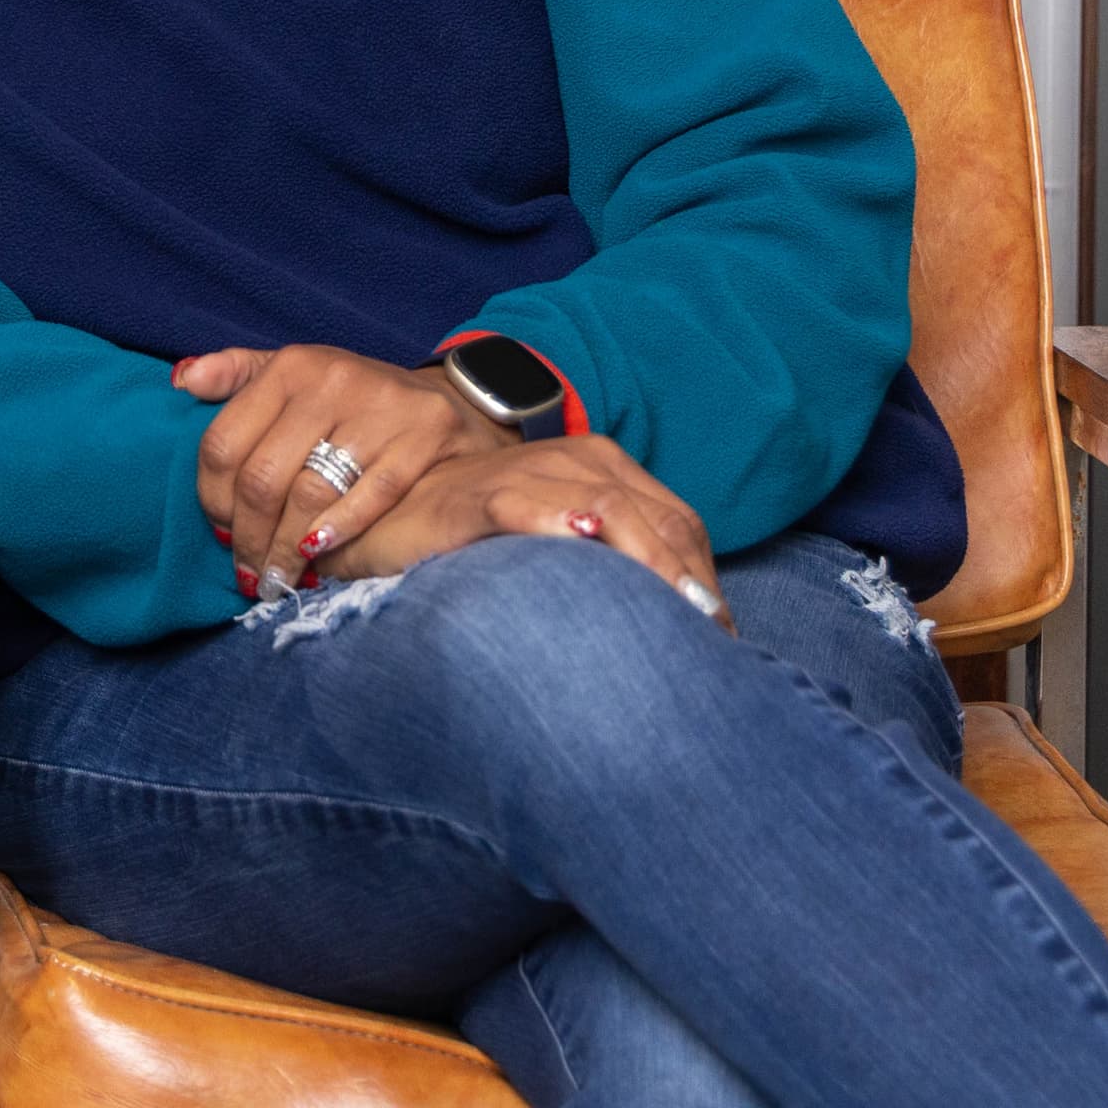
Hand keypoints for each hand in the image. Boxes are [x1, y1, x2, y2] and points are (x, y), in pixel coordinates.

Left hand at [175, 344, 514, 593]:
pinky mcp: (423, 434)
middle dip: (248, 538)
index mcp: (290, 367)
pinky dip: (337, 534)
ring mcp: (380, 407)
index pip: (224, 444)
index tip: (219, 531)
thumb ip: (236, 375)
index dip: (213, 499)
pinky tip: (318, 557)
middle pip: (263, 478)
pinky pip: (369, 499)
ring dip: (286, 551)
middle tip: (247, 572)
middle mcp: (331, 380)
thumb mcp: (294, 373)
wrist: (450, 400)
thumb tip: (183, 382)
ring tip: (276, 579)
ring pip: (310, 495)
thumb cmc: (352, 399)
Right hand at [322, 434, 730, 625]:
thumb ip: (610, 564)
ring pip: (611, 511)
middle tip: (706, 648)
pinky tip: (588, 562)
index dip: (705, 581)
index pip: (680, 524)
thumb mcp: (557, 543)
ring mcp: (527, 473)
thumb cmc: (479, 540)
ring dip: (650, 568)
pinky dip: (565, 530)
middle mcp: (574, 460)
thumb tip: (675, 624)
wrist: (388, 512)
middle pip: (659, 520)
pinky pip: (532, 508)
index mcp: (602, 466)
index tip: (718, 639)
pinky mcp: (480, 495)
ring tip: (671, 621)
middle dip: (690, 585)